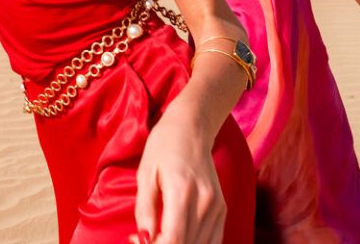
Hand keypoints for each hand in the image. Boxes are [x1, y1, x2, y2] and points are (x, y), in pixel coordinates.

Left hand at [134, 112, 225, 243]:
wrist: (192, 128)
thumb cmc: (164, 145)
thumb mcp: (145, 173)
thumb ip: (144, 209)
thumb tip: (143, 239)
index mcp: (182, 191)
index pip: (173, 239)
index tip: (137, 240)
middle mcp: (205, 202)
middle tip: (145, 239)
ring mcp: (217, 207)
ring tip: (158, 236)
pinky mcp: (222, 209)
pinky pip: (212, 240)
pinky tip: (177, 236)